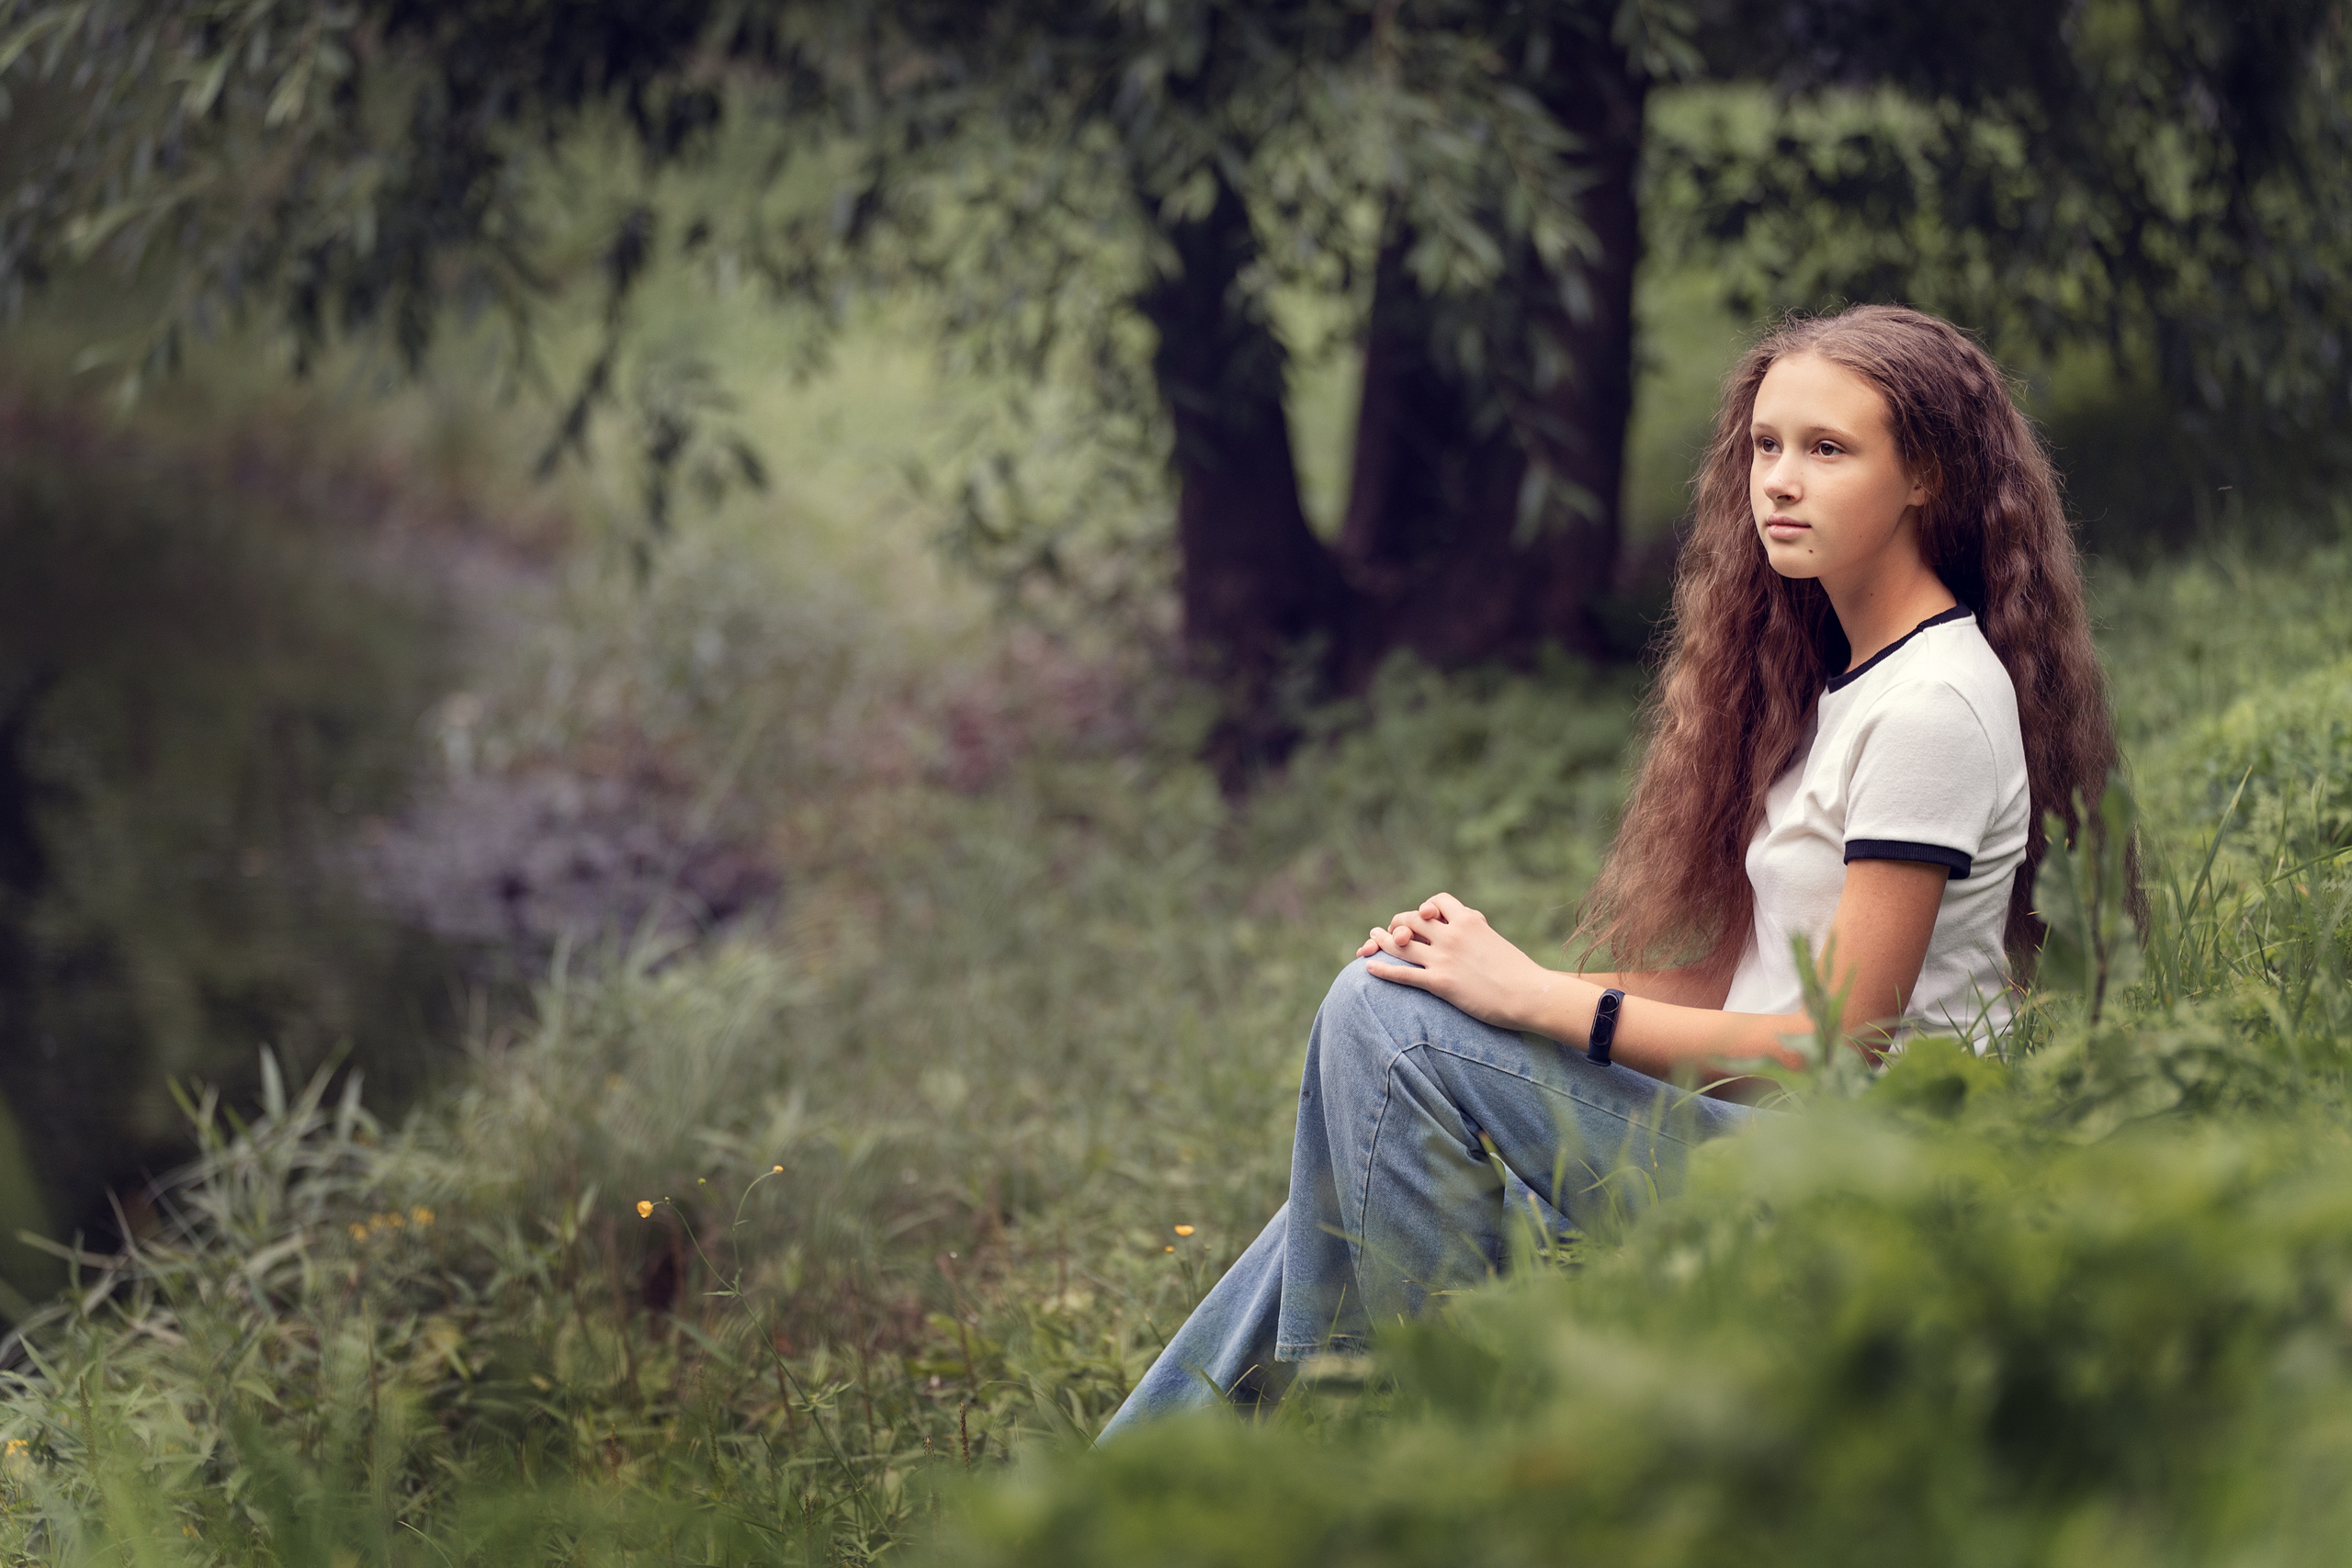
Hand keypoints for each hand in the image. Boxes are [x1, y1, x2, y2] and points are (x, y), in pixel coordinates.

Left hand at [1356, 892, 1577, 1033]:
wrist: (1530, 995)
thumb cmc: (1520, 973)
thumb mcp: (1495, 941)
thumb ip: (1476, 933)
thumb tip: (1468, 931)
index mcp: (1469, 920)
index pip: (1437, 901)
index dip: (1426, 907)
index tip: (1424, 917)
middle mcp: (1452, 934)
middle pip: (1412, 918)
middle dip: (1399, 924)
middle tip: (1393, 933)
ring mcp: (1444, 958)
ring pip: (1401, 943)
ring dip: (1381, 942)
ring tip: (1370, 943)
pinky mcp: (1440, 982)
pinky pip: (1402, 973)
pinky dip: (1383, 969)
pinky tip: (1369, 968)